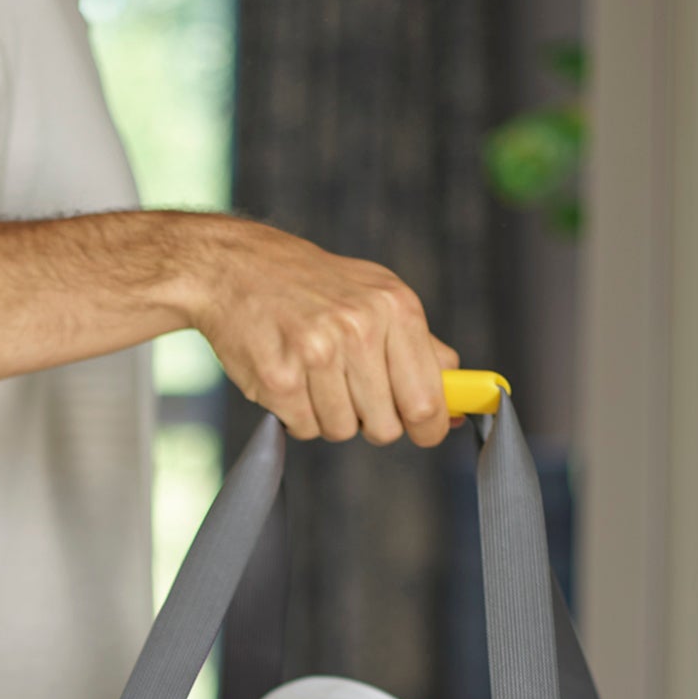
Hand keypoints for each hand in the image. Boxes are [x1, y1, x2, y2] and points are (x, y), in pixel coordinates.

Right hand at [180, 220, 458, 446]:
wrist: (236, 267)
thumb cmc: (314, 285)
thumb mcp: (378, 295)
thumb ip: (422, 346)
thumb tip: (461, 394)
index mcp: (395, 308)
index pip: (428, 400)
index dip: (430, 428)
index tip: (425, 431)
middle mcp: (358, 328)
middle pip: (386, 427)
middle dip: (372, 421)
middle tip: (352, 390)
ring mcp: (316, 353)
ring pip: (343, 431)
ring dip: (331, 415)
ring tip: (314, 374)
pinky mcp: (278, 378)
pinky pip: (305, 429)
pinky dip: (298, 414)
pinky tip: (290, 376)